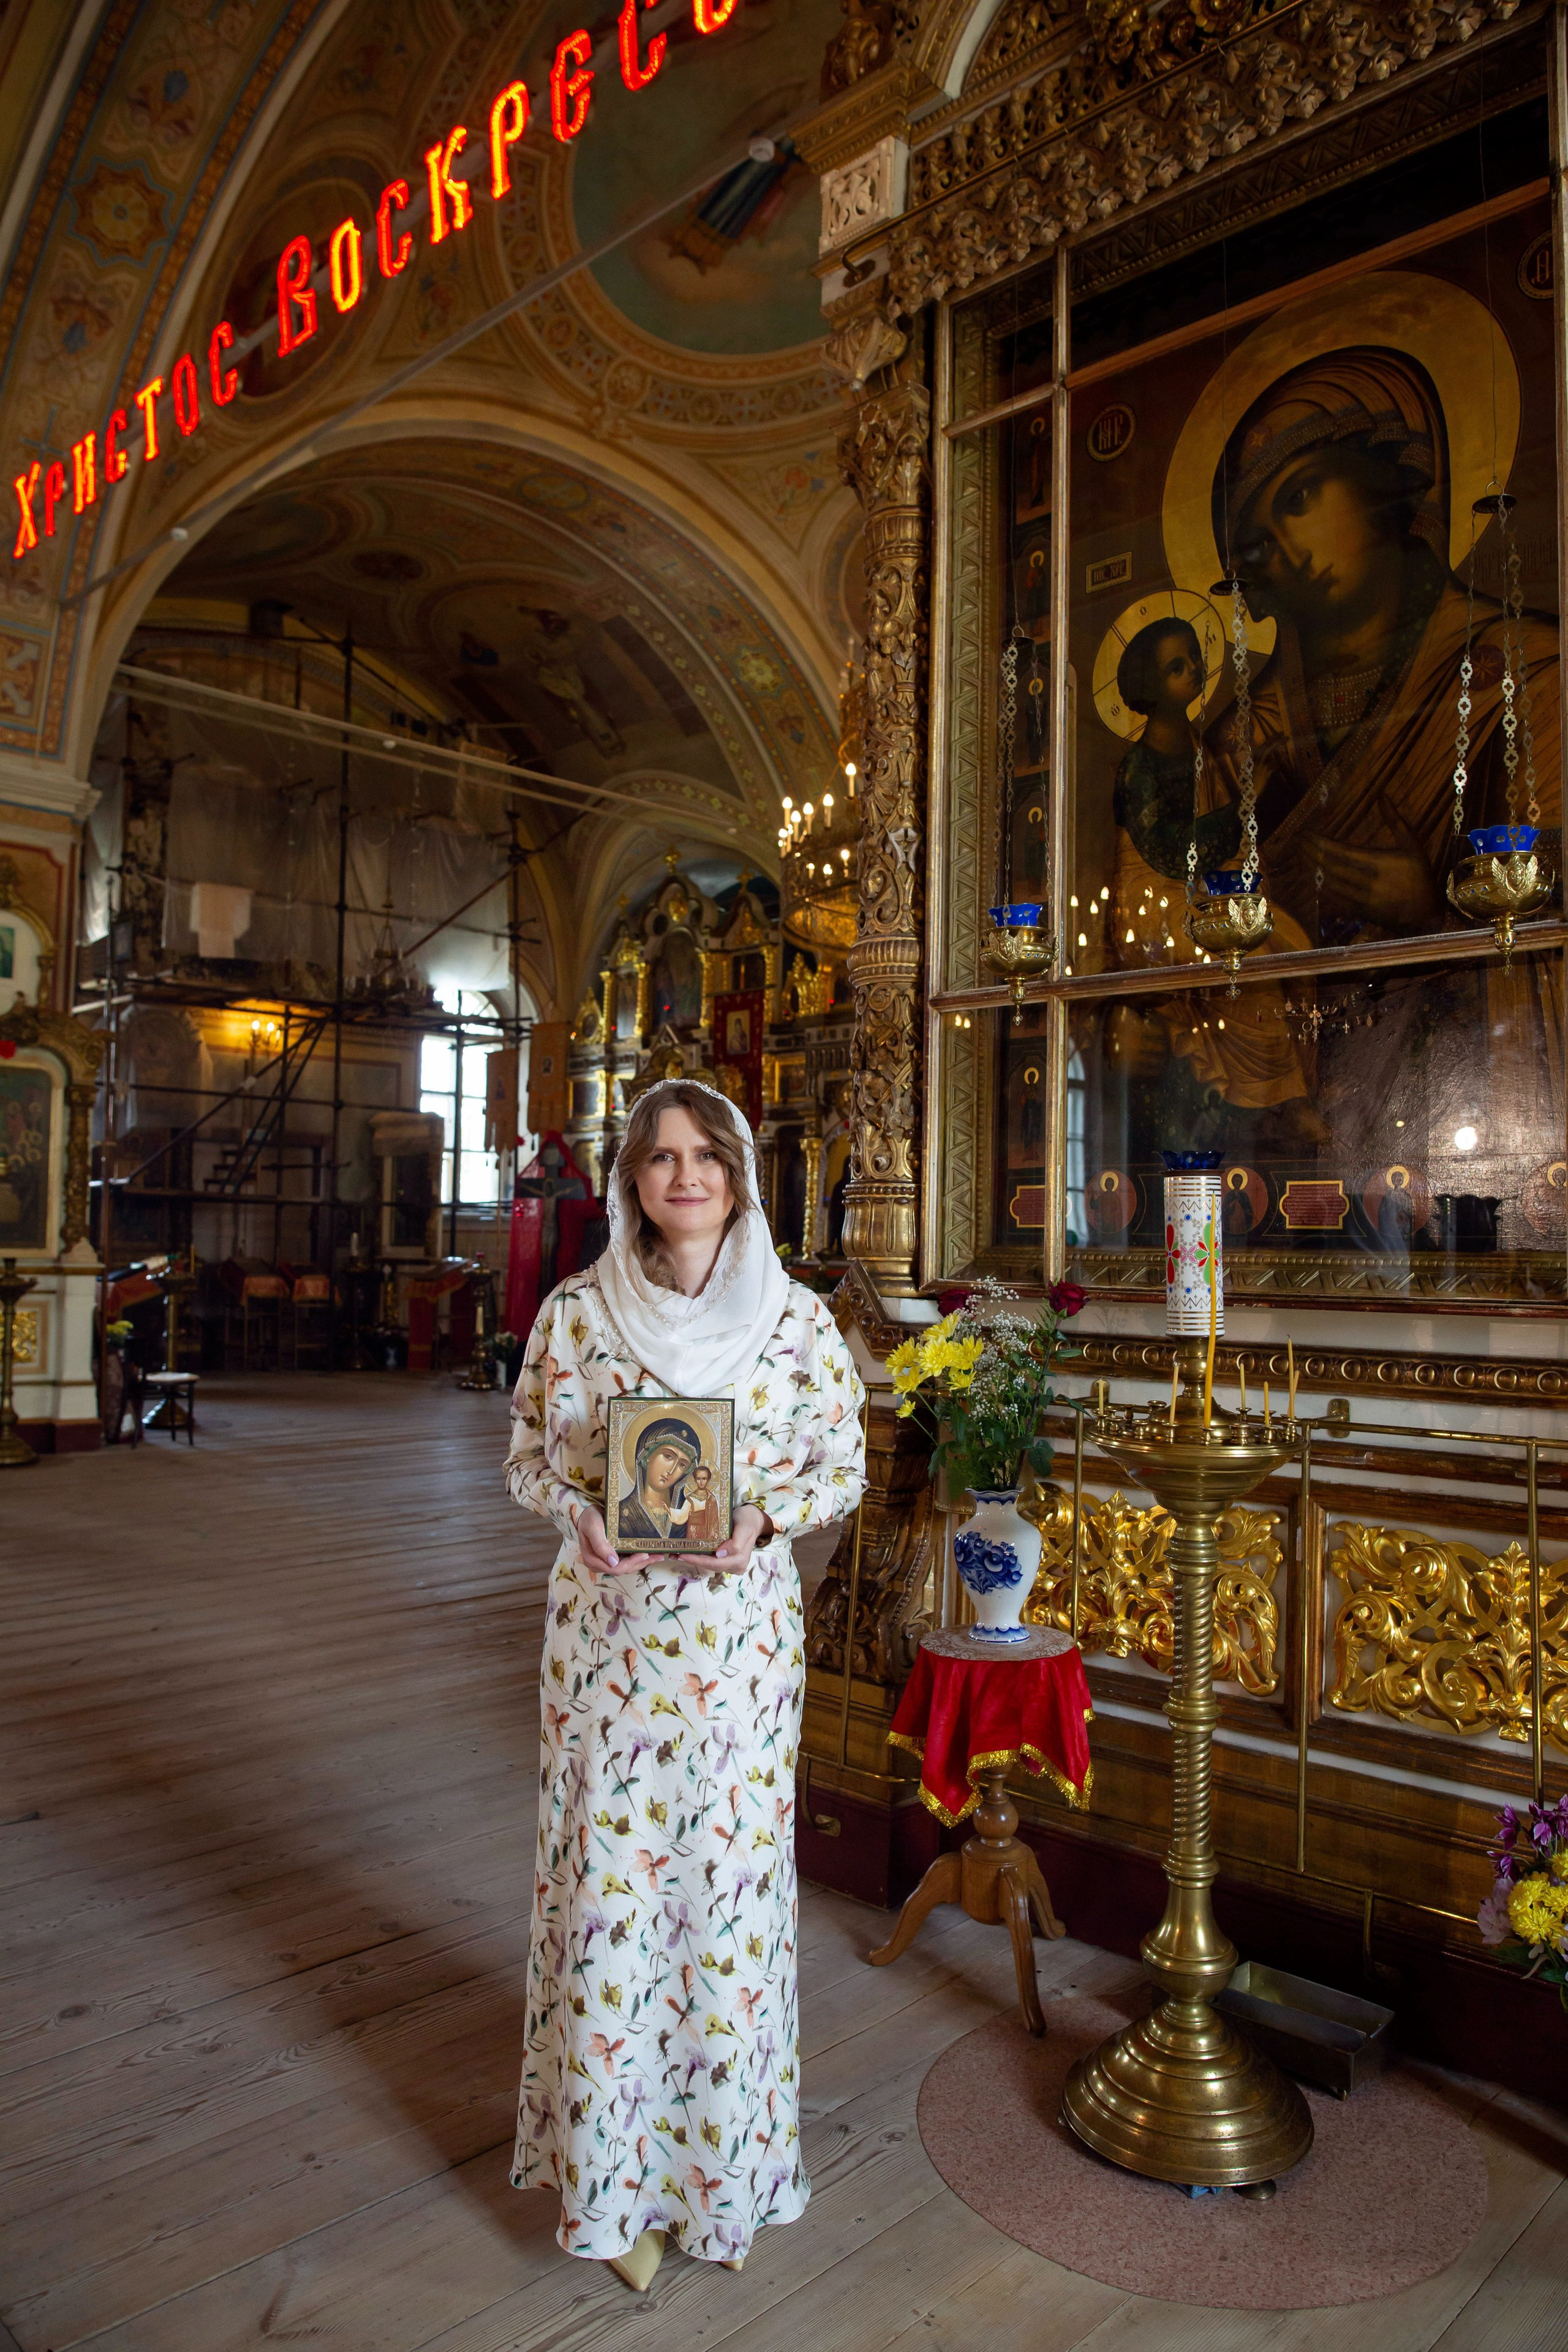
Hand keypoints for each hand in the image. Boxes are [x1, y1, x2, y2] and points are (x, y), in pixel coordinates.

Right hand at [576, 1506, 652, 1577]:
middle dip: (641, 1563)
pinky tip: (651, 1554)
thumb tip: (613, 1562)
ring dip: (643, 1562)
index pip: (615, 1569)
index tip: (644, 1554)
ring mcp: (607, 1560)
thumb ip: (600, 1545)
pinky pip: (627, 1560)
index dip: (631, 1563)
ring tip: (658, 1555)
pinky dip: (639, 1558)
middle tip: (657, 1555)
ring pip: (627, 1566)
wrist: (588, 1512)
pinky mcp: (614, 1556)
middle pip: (623, 1569)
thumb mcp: (593, 1527)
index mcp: (592, 1560)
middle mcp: (600, 1564)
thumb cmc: (589, 1518)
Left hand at [671, 1504, 769, 1575]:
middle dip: (691, 1561)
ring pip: (708, 1564)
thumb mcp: (744, 1527)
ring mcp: (729, 1564)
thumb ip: (736, 1542)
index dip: (698, 1560)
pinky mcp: (724, 1560)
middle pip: (709, 1565)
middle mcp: (734, 1566)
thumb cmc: (747, 1521)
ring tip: (675, 1553)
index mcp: (739, 1560)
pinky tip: (685, 1552)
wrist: (752, 1520)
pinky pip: (709, 1560)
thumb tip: (720, 1554)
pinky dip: (697, 1556)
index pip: (715, 1563)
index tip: (683, 1555)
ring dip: (692, 1559)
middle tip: (673, 1554)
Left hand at [1304, 823, 1440, 929]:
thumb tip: (1383, 796)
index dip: (1320, 843)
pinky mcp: (1357, 912)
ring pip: (1328, 884)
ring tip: (1297, 856)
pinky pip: (1332, 899)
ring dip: (1310, 870)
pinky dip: (1319, 887)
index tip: (1305, 834)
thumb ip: (1396, 821)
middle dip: (1309, 854)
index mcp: (1379, 863)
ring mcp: (1360, 899)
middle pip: (1330, 867)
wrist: (1424, 915)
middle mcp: (1366, 882)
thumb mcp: (1413, 846)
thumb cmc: (1420, 877)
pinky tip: (1309, 877)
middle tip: (1295, 842)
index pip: (1341, 852)